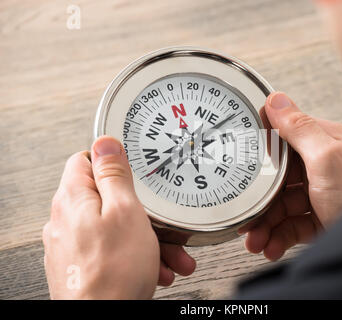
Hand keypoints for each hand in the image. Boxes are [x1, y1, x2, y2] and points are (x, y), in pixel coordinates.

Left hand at [43, 136, 195, 298]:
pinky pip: (112, 251)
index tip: (133, 173)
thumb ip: (114, 174)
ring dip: (146, 239)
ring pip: (115, 229)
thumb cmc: (114, 273)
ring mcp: (72, 246)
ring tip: (170, 255)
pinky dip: (135, 256)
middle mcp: (65, 221)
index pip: (85, 160)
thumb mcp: (125, 211)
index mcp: (72, 199)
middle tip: (162, 224)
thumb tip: (105, 143)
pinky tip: (156, 269)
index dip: (113, 163)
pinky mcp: (81, 266)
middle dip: (142, 212)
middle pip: (107, 200)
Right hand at [239, 92, 341, 260]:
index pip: (285, 142)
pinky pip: (292, 227)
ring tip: (255, 240)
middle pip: (280, 180)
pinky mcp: (322, 219)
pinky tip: (270, 246)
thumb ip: (299, 129)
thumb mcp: (327, 157)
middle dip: (260, 200)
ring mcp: (322, 194)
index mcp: (326, 143)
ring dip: (265, 225)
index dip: (262, 155)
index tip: (242, 167)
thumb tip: (277, 100)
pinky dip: (278, 238)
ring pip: (283, 207)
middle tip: (246, 216)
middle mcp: (323, 167)